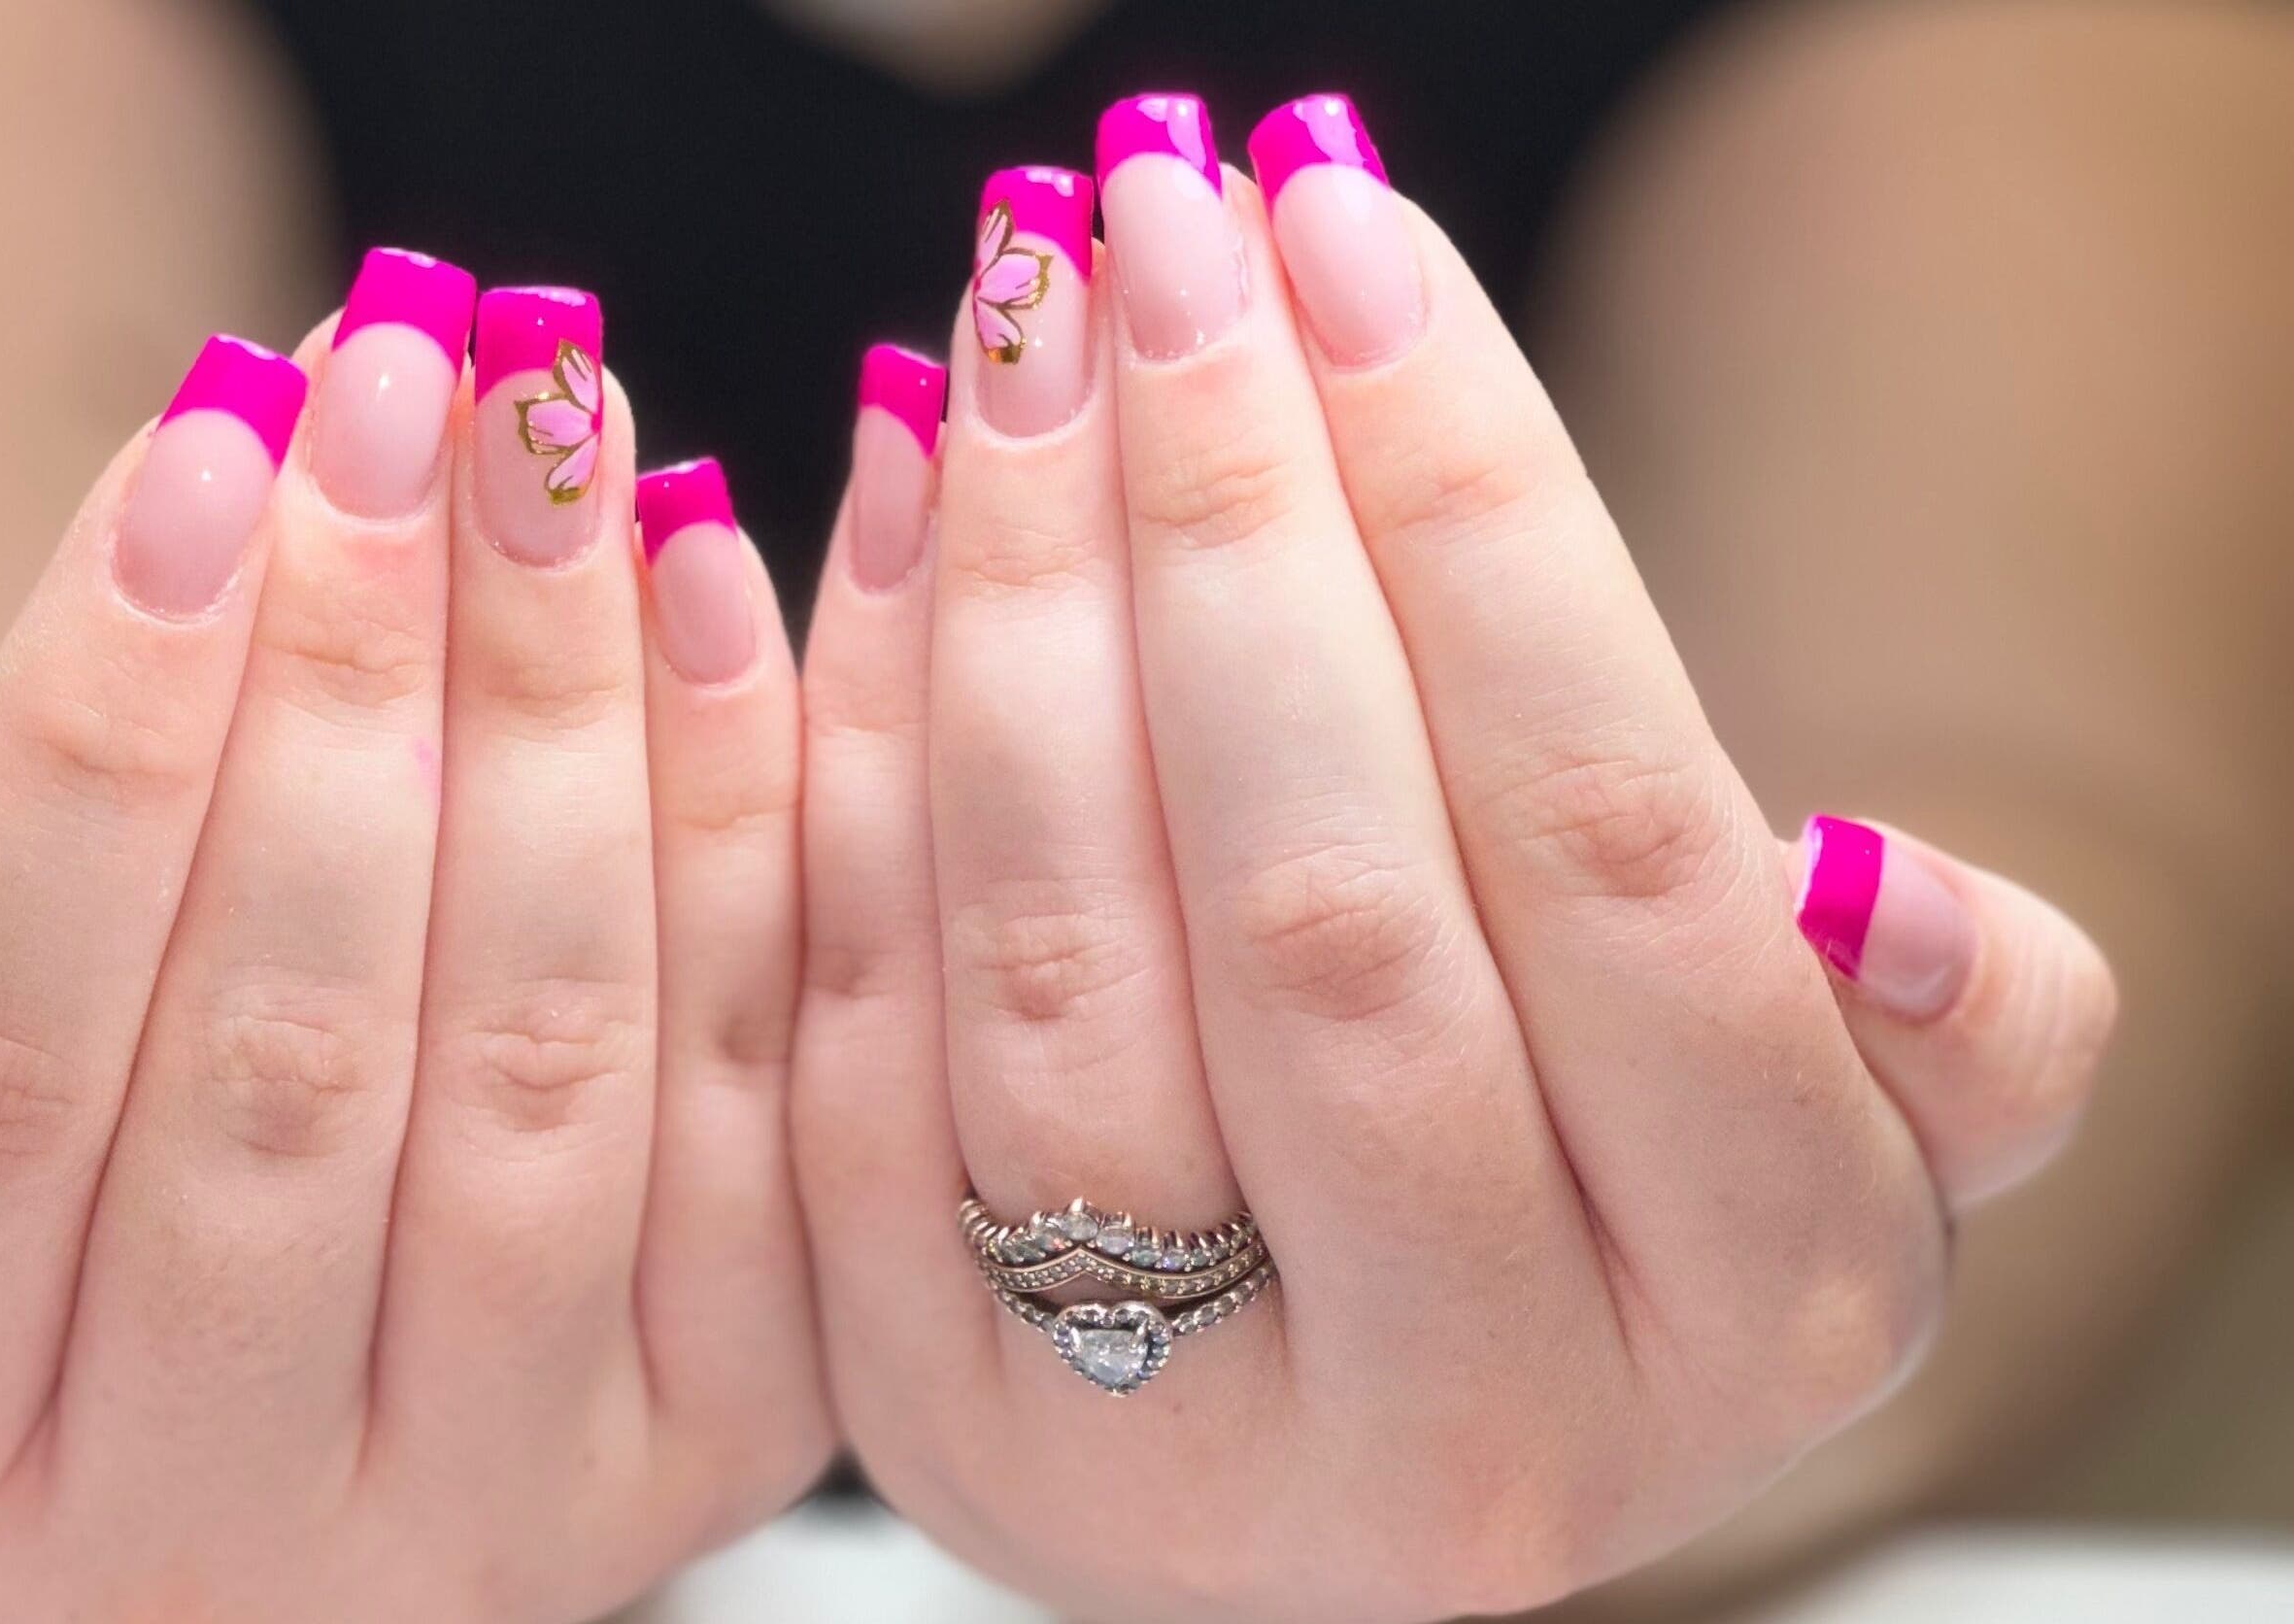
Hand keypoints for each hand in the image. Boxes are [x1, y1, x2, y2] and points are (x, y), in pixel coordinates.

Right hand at [0, 260, 826, 1620]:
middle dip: (350, 674)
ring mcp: (501, 1506)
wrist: (271, 1285)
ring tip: (551, 429)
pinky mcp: (731, 1429)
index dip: (92, 740)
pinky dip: (741, 815)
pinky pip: (758, 1090)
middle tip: (401, 368)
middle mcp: (212, 1543)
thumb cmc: (26, 1143)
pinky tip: (700, 577)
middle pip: (287, 1059)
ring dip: (560, 711)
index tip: (196, 442)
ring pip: (546, 1071)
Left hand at [794, 94, 2115, 1620]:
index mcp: (1757, 1311)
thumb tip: (1863, 888)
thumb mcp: (1861, 1149)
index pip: (1610, 847)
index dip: (1472, 513)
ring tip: (1015, 332)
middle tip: (1156, 228)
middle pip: (1322, 909)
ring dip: (1016, 605)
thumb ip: (1954, 1037)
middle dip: (1224, 523)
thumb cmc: (1628, 1220)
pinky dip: (856, 749)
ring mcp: (1166, 1448)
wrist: (1372, 1461)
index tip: (1349, 238)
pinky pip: (852, 1031)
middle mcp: (1467, 1425)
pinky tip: (891, 510)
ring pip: (1057, 969)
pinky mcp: (926, 1405)